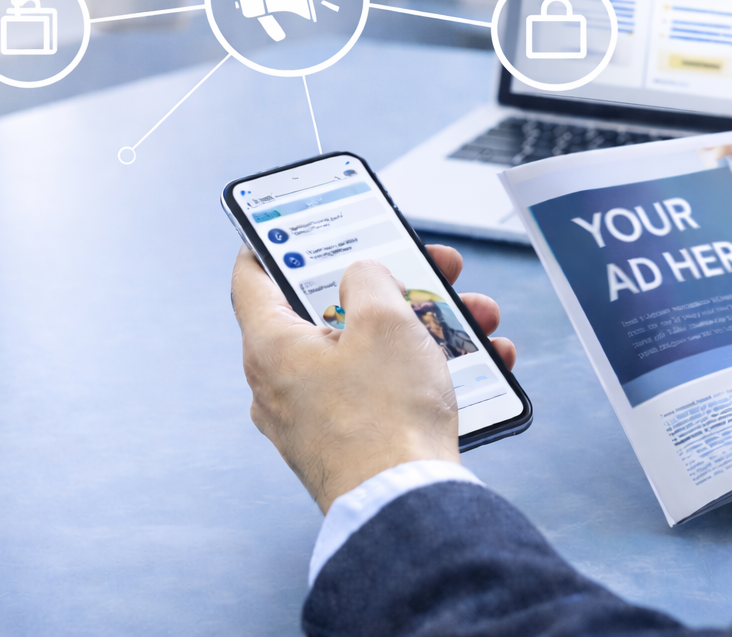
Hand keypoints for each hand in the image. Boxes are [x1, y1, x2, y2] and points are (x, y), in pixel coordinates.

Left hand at [230, 243, 512, 511]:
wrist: (406, 506)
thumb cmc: (385, 415)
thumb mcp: (384, 320)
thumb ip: (370, 278)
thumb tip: (364, 277)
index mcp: (272, 348)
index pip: (252, 279)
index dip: (268, 243)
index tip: (283, 225)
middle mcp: (283, 385)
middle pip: (331, 313)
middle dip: (391, 286)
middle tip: (429, 267)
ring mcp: (316, 419)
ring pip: (369, 352)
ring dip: (424, 328)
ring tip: (475, 318)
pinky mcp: (352, 445)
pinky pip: (387, 392)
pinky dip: (427, 372)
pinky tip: (480, 362)